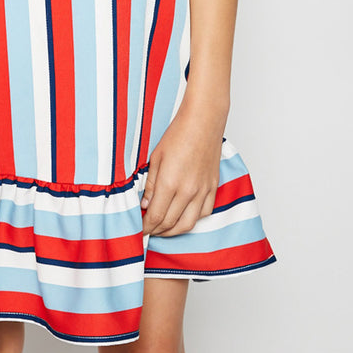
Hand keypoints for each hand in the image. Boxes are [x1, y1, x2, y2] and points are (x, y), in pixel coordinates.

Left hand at [140, 95, 226, 236]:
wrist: (204, 121)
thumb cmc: (178, 134)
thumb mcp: (155, 158)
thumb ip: (150, 185)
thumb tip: (145, 206)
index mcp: (170, 183)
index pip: (155, 216)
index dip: (146, 227)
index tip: (140, 228)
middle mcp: (188, 191)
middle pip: (170, 223)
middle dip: (156, 231)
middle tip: (147, 230)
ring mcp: (203, 191)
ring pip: (188, 224)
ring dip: (173, 231)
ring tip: (162, 229)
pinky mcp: (213, 187)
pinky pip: (204, 213)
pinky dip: (192, 220)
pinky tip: (182, 217)